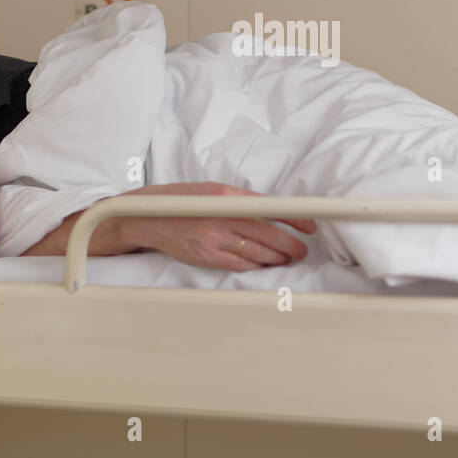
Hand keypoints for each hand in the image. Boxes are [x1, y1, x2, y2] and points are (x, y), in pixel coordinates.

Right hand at [117, 182, 315, 271]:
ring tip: (286, 258)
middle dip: (290, 244)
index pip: (269, 208)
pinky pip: (240, 264)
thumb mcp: (212, 191)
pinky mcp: (207, 256)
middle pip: (267, 235)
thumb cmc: (183, 202)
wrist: (148, 218)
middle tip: (301, 249)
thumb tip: (272, 211)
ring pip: (257, 253)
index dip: (293, 219)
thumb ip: (240, 200)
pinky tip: (264, 265)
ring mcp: (214, 239)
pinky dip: (256, 266)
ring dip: (276, 258)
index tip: (309, 225)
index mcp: (225, 196)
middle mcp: (221, 217)